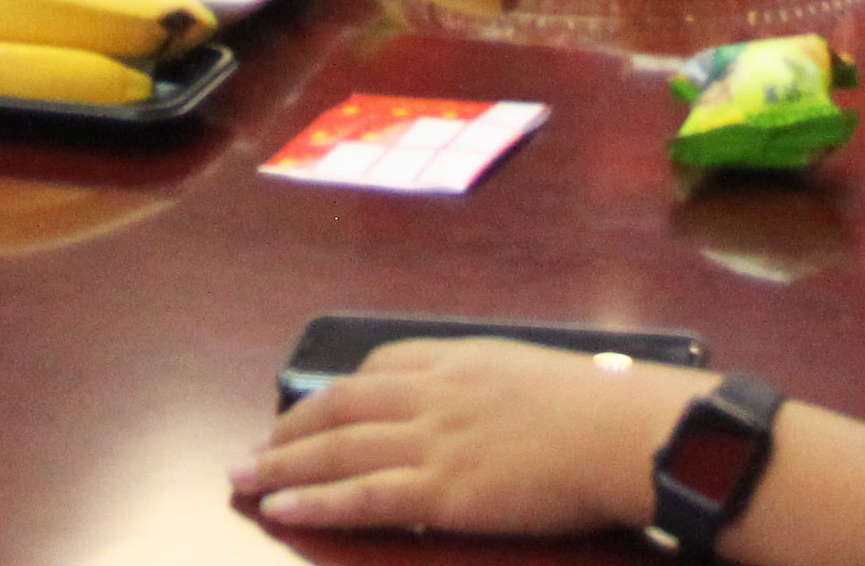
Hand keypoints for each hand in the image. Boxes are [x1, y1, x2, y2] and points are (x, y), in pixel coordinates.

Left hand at [234, 339, 674, 537]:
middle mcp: (434, 393)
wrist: (623, 432)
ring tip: (242, 479)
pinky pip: (365, 495)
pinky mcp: (443, 489)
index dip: (335, 393)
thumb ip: (491, 384)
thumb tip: (480, 405)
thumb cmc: (599, 408)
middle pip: (342, 407)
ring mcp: (435, 440)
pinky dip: (317, 500)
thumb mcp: (532, 372)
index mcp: (459, 359)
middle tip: (249, 451)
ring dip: (282, 463)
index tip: (307, 410)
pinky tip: (282, 506)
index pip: (379, 367)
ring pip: (339, 449)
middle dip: (289, 429)